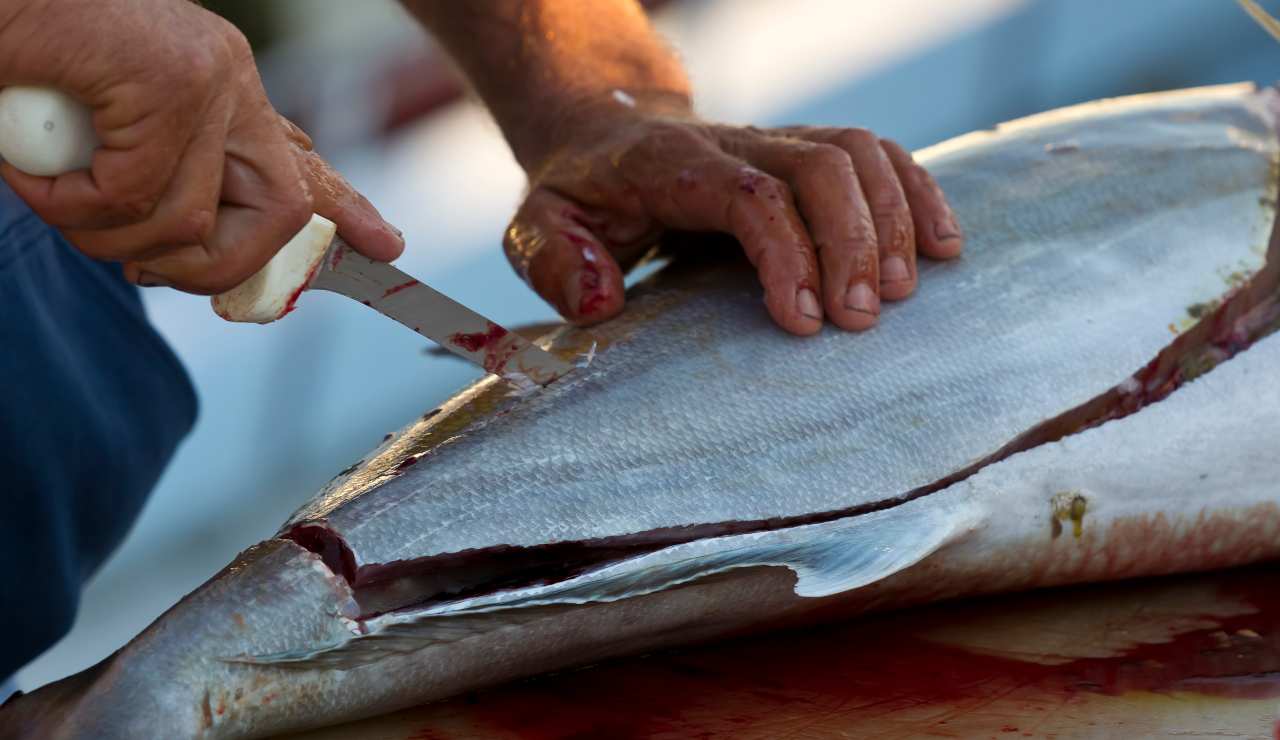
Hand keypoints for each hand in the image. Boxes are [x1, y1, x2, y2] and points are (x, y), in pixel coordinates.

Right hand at [0, 0, 401, 292]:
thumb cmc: (32, 67)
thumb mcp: (106, 131)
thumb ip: (158, 175)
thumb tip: (174, 250)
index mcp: (219, 88)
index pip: (300, 163)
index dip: (344, 209)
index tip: (386, 246)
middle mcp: (227, 79)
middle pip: (278, 213)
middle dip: (210, 266)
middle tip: (140, 267)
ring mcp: (205, 77)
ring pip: (187, 219)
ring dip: (106, 235)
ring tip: (54, 196)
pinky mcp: (166, 79)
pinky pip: (132, 193)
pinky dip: (70, 205)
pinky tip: (33, 172)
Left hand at [504, 94, 962, 334]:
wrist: (604, 134)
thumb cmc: (578, 196)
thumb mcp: (536, 229)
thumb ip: (553, 260)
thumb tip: (601, 301)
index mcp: (671, 165)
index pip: (749, 194)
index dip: (787, 253)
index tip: (805, 323)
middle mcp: (735, 143)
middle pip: (820, 166)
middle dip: (854, 241)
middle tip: (865, 320)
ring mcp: (776, 141)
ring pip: (858, 152)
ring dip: (893, 219)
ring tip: (908, 293)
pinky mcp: (805, 151)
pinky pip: (878, 154)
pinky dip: (917, 193)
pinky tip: (944, 246)